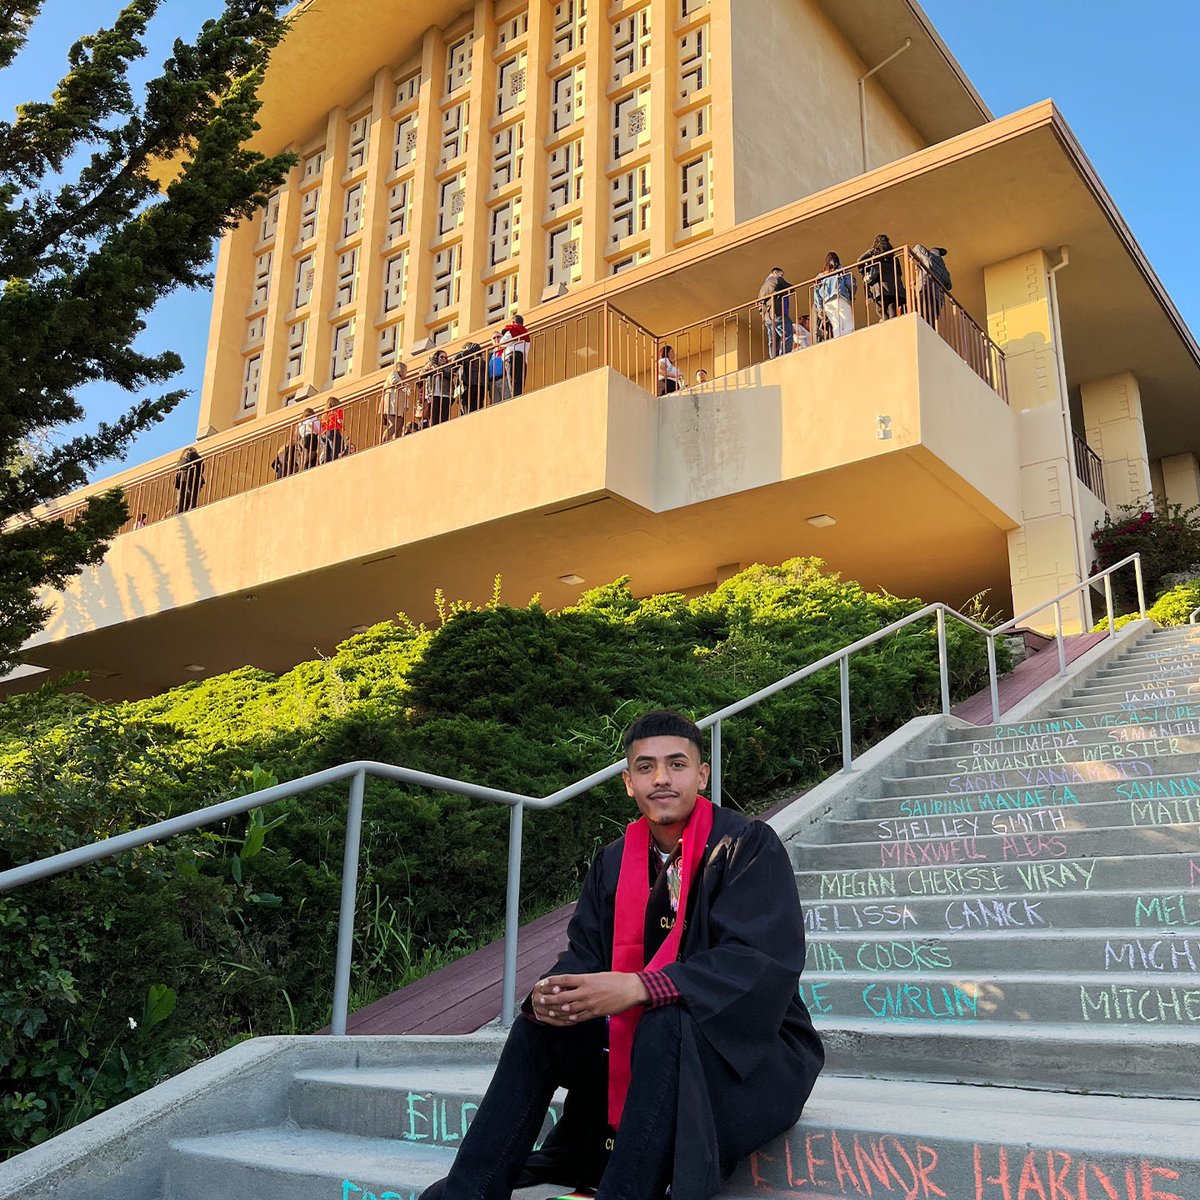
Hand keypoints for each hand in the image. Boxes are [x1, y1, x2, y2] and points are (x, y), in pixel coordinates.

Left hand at [530, 972, 649, 1025]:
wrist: (630, 989)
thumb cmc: (615, 980)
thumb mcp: (598, 975)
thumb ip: (584, 980)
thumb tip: (572, 982)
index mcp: (586, 979)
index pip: (565, 980)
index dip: (553, 982)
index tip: (544, 983)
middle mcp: (586, 991)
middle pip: (563, 996)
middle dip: (551, 999)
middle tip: (542, 1000)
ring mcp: (590, 1003)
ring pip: (570, 1008)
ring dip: (559, 1011)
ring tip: (550, 1012)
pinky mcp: (596, 1012)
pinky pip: (581, 1017)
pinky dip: (573, 1018)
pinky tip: (567, 1019)